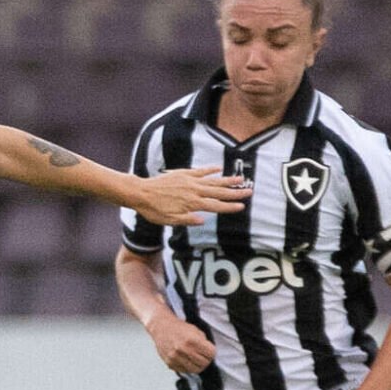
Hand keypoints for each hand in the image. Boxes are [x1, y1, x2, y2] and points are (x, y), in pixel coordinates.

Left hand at [135, 166, 250, 225]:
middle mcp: (193, 191)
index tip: (241, 206)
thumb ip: (187, 220)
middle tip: (249, 191)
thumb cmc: (154, 210)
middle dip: (235, 193)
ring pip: (212, 180)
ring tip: (240, 179)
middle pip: (218, 192)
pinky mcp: (183, 174)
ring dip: (227, 180)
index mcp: (192, 204)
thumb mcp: (169, 220)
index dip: (229, 207)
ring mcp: (189, 181)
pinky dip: (210, 170)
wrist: (140, 192)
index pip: (215, 206)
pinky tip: (219, 169)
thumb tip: (203, 220)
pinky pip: (200, 171)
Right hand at [146, 310, 214, 373]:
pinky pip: (185, 371)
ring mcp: (176, 358)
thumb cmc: (179, 328)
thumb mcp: (195, 330)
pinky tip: (187, 360)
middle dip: (206, 360)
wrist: (161, 327)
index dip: (212, 352)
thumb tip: (210, 354)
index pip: (211, 354)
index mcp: (192, 340)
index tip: (209, 351)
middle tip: (204, 356)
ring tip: (197, 360)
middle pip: (204, 363)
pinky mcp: (170, 363)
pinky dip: (188, 367)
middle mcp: (183, 350)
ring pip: (195, 370)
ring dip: (198, 365)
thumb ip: (204, 342)